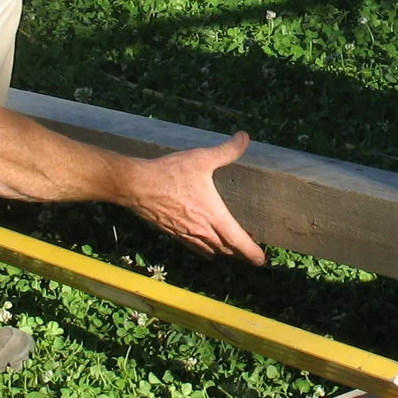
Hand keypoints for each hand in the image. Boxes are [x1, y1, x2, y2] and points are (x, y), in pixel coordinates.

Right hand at [125, 132, 265, 262]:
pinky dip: (204, 249)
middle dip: (240, 253)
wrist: (136, 186)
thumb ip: (226, 150)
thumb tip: (244, 137)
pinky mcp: (172, 233)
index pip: (238, 241)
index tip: (261, 260)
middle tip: (250, 252)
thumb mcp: (201, 158)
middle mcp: (201, 230)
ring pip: (210, 250)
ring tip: (230, 249)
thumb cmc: (170, 173)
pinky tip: (204, 246)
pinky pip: (194, 247)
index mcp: (213, 216)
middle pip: (226, 249)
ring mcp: (186, 234)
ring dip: (222, 251)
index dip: (251, 252)